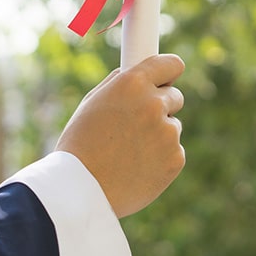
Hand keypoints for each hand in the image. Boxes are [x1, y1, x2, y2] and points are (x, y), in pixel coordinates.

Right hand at [55, 54, 185, 217]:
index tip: (167, 78)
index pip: (170, 64)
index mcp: (132, 84)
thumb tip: (137, 73)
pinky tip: (137, 168)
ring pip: (172, 127)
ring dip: (158, 135)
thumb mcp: (91, 104)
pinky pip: (173, 152)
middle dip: (161, 106)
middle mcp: (154, 104)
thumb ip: (118, 85)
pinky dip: (160, 159)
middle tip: (136, 125)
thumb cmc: (79, 146)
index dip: (168, 72)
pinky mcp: (176, 159)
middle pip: (175, 96)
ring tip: (128, 153)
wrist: (81, 192)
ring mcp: (168, 132)